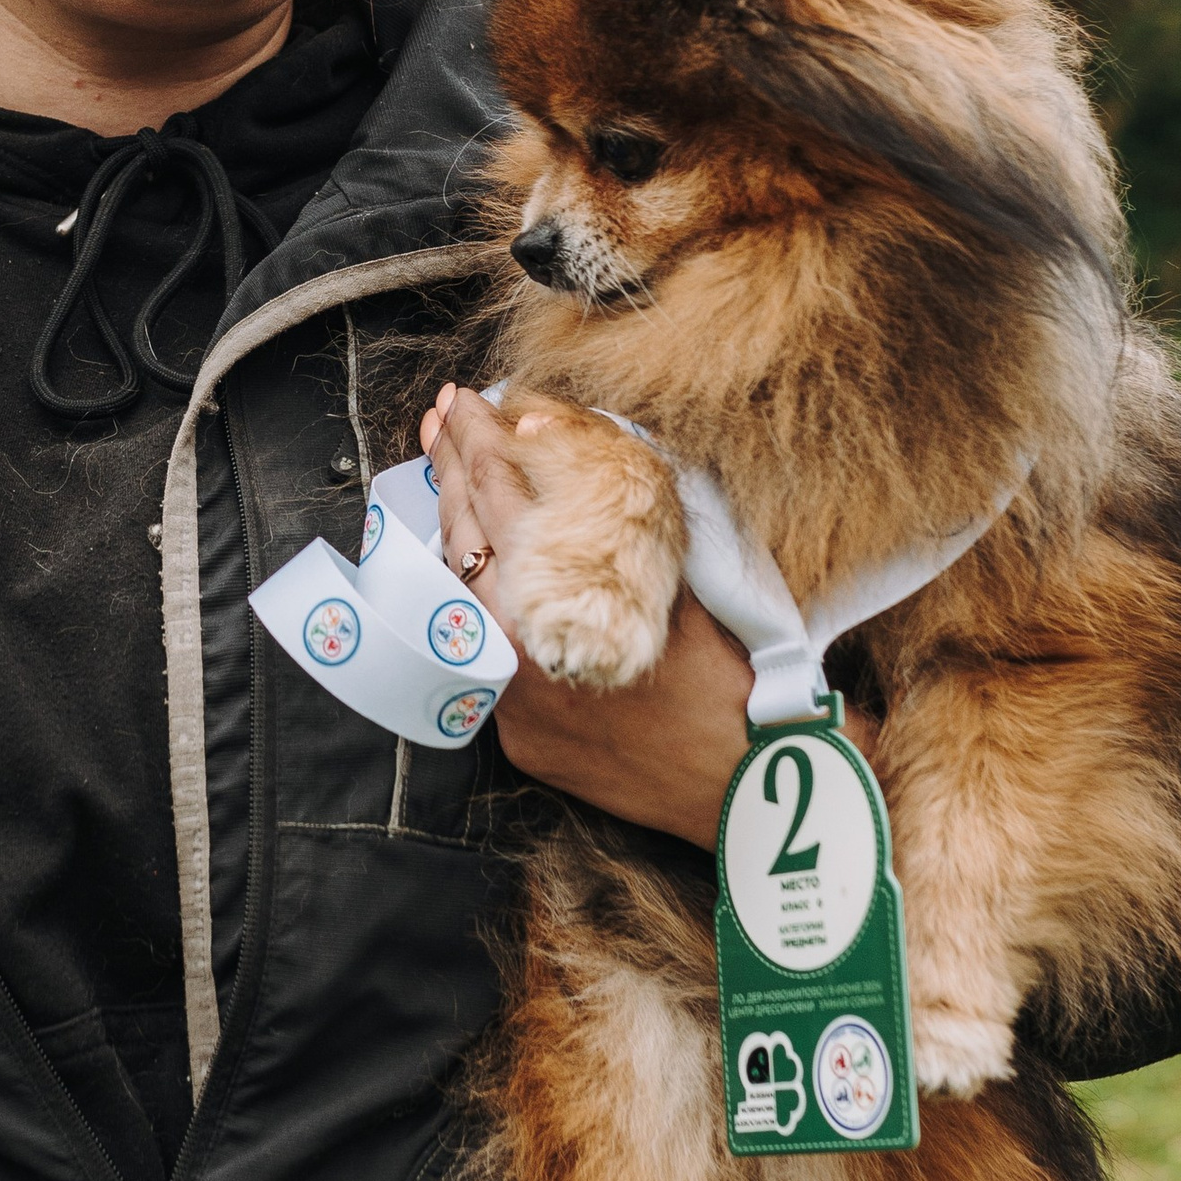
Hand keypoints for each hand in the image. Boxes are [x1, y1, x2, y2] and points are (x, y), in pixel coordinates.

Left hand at [421, 385, 751, 842]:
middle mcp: (516, 652)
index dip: (480, 441)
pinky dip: (478, 603)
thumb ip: (613, 523)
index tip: (465, 401)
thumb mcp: (674, 575)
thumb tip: (558, 446)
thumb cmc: (726, 674)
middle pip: (464, 541)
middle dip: (450, 470)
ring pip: (459, 598)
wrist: (739, 779)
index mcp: (557, 601)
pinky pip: (479, 655)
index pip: (500, 499)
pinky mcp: (511, 736)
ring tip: (448, 474)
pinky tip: (477, 564)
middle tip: (441, 418)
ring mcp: (506, 699)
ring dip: (455, 532)